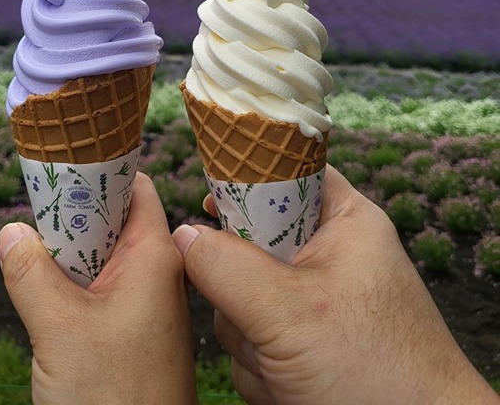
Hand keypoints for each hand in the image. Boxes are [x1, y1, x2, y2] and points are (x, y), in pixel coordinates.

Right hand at [0, 172, 197, 404]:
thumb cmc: (112, 395)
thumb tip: (12, 231)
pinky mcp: (140, 331)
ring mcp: (152, 304)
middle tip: (40, 211)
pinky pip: (109, 289)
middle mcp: (161, 273)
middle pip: (118, 220)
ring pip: (110, 257)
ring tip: (41, 251)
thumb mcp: (57, 326)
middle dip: (78, 215)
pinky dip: (82, 283)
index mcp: (156, 255)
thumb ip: (30, 272)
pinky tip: (55, 293)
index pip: (136, 187)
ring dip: (76, 254)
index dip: (103, 172)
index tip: (66, 166)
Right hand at [173, 165, 497, 404]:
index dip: (246, 181)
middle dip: (241, 290)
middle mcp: (328, 257)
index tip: (211, 203)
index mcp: (343, 221)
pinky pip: (253, 338)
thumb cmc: (375, 372)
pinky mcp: (304, 344)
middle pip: (251, 242)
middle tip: (259, 316)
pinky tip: (285, 385)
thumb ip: (226, 266)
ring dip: (248, 337)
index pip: (287, 173)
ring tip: (282, 364)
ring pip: (243, 297)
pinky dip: (259, 365)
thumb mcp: (289, 311)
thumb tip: (181, 236)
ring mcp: (314, 304)